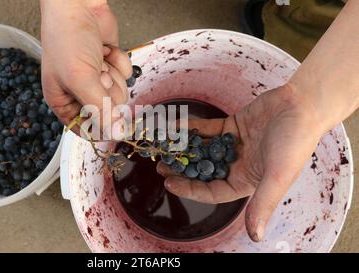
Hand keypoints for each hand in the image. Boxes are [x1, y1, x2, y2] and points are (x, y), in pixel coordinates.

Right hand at [40, 0, 131, 127]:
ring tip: (99, 61)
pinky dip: (119, 61)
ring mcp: (97, 79)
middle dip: (107, 92)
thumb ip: (100, 109)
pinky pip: (126, 75)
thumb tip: (117, 134)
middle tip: (98, 75)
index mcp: (63, 102)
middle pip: (108, 113)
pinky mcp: (111, 66)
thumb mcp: (81, 78)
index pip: (85, 130)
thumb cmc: (68, 38)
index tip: (112, 125)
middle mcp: (80, 93)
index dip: (99, 130)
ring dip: (114, 76)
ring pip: (120, 95)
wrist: (79, 5)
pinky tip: (106, 50)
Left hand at [157, 85, 325, 241]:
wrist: (303, 104)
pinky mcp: (233, 126)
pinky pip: (208, 129)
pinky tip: (177, 128)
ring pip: (202, 150)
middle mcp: (238, 165)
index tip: (169, 183)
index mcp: (246, 181)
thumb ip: (263, 205)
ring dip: (184, 149)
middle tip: (161, 166)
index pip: (211, 192)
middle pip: (203, 171)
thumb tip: (256, 237)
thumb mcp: (277, 177)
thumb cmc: (294, 142)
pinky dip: (193, 129)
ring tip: (164, 148)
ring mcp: (233, 145)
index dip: (189, 190)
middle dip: (182, 170)